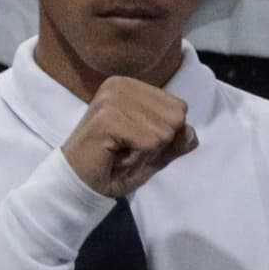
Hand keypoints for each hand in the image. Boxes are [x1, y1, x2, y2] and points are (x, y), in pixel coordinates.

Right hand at [60, 73, 195, 198]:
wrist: (76, 184)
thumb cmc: (112, 167)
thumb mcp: (154, 153)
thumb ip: (176, 141)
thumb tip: (191, 133)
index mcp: (130, 86)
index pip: (179, 107)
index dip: (164, 135)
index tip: (134, 142)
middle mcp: (120, 85)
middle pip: (176, 117)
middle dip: (158, 143)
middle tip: (127, 150)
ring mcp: (111, 100)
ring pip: (165, 131)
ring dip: (146, 152)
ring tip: (120, 153)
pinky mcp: (106, 119)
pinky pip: (150, 142)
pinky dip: (138, 157)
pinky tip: (115, 156)